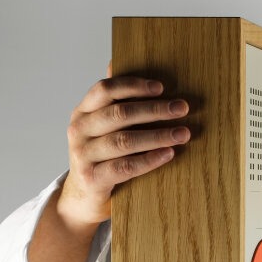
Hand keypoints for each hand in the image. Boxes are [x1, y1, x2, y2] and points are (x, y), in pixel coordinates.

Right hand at [58, 72, 191, 236]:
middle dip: (155, 110)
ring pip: (125, 141)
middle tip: (182, 108)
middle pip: (120, 114)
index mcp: (82, 112)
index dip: (134, 86)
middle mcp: (79, 130)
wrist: (81, 199)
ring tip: (182, 133)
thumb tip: (115, 63)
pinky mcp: (93, 178)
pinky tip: (169, 154)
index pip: (105, 90)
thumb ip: (110, 102)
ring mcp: (83, 155)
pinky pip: (126, 166)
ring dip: (158, 135)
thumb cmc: (100, 159)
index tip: (162, 87)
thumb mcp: (101, 129)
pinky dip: (150, 159)